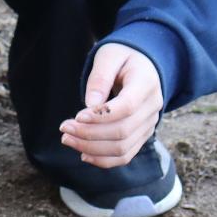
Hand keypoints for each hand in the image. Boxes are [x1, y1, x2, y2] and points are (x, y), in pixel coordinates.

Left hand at [60, 43, 162, 168]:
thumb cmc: (123, 58)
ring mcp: (149, 124)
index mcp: (146, 84)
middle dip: (89, 134)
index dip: (101, 116)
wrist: (144, 66)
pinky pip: (125, 156)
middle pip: (122, 131)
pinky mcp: (142, 135)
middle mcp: (152, 108)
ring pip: (123, 148)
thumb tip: (89, 105)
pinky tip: (83, 154)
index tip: (77, 116)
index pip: (127, 107)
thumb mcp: (109, 56)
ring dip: (92, 149)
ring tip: (68, 139)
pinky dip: (103, 160)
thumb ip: (100, 78)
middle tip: (64, 128)